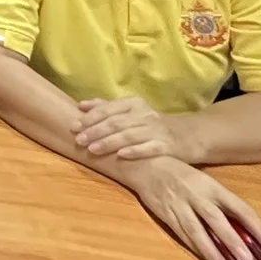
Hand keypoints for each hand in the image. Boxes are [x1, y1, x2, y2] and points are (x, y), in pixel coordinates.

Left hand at [74, 96, 193, 162]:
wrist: (187, 136)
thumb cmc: (151, 125)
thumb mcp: (131, 113)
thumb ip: (107, 108)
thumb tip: (81, 106)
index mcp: (134, 104)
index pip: (109, 108)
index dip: (90, 117)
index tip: (74, 125)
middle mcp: (145, 115)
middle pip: (116, 122)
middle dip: (95, 131)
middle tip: (78, 139)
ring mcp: (156, 130)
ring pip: (129, 135)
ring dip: (109, 142)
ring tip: (92, 149)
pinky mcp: (167, 146)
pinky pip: (149, 148)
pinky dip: (135, 151)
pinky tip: (121, 155)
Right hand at [121, 159, 260, 259]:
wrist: (146, 164)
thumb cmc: (181, 175)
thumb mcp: (206, 184)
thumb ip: (223, 206)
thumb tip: (246, 234)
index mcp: (213, 187)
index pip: (242, 210)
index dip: (260, 230)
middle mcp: (198, 196)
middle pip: (218, 221)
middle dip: (234, 242)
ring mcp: (181, 205)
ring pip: (199, 231)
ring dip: (213, 253)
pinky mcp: (167, 214)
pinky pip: (183, 235)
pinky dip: (196, 249)